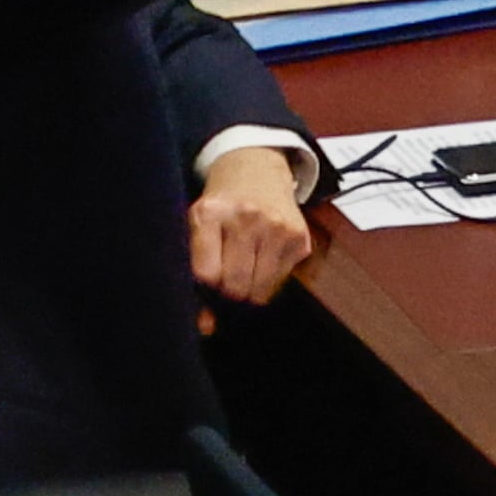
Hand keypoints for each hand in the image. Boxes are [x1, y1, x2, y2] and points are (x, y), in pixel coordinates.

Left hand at [187, 145, 312, 325]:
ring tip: (244, 267)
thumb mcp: (197, 228)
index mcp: (210, 212)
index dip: (206, 287)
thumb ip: (196, 274)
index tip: (207, 280)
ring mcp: (276, 225)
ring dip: (250, 289)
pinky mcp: (298, 236)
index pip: (206, 275)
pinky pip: (281, 282)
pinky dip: (269, 279)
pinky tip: (263, 256)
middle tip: (227, 277)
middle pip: (235, 286)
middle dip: (229, 292)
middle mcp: (246, 216)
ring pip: (260, 290)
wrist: (256, 168)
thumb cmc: (220, 206)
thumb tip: (207, 326)